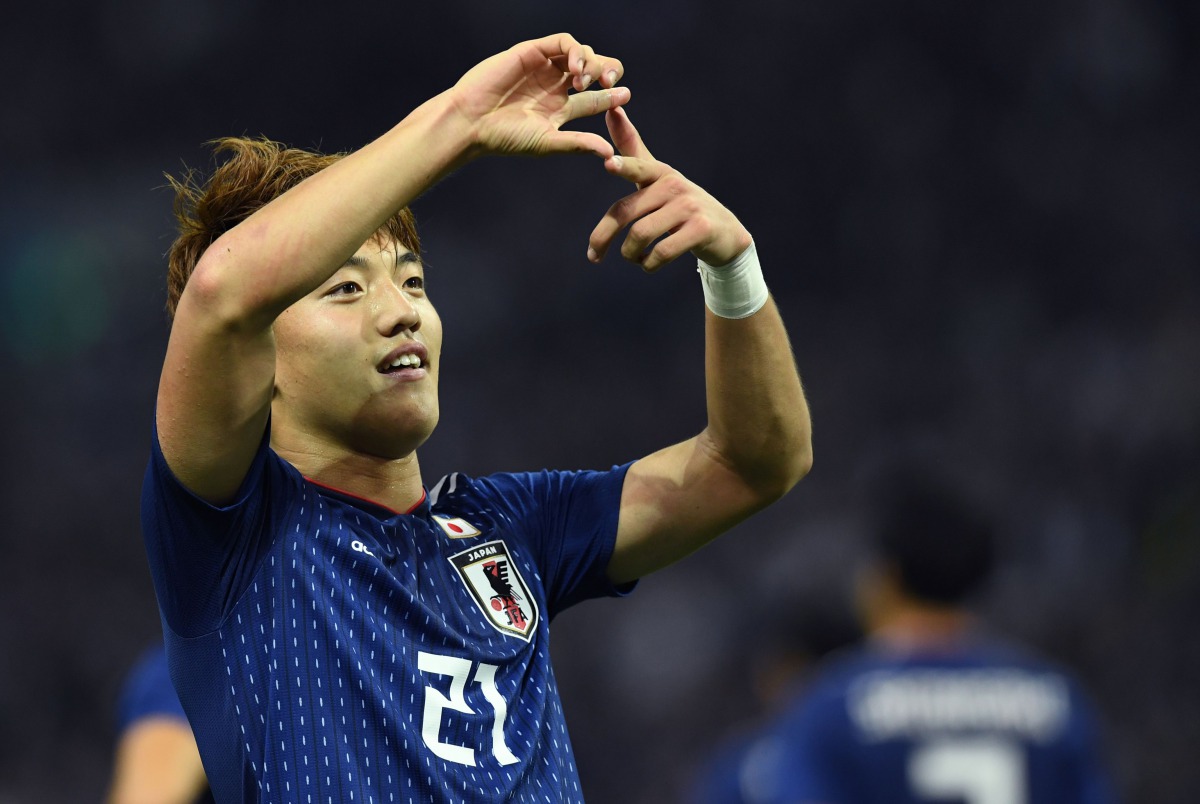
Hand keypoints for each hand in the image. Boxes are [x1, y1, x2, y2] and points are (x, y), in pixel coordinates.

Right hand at [450, 33, 630, 158]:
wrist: (472, 121)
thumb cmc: (505, 138)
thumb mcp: (547, 143)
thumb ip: (578, 144)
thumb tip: (610, 152)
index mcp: (560, 109)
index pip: (595, 99)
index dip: (613, 97)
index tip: (625, 96)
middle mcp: (555, 86)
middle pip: (594, 70)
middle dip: (608, 72)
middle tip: (609, 83)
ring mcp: (544, 67)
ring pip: (582, 53)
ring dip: (591, 62)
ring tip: (583, 81)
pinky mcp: (532, 51)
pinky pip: (562, 41)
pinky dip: (575, 50)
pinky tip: (575, 67)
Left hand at [587, 108, 752, 270]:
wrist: (724, 233)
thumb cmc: (681, 205)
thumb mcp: (658, 178)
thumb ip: (632, 150)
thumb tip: (611, 110)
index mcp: (660, 173)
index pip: (637, 167)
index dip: (623, 166)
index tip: (608, 164)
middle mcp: (674, 185)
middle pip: (625, 212)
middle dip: (603, 237)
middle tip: (593, 256)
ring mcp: (689, 207)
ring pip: (640, 235)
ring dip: (630, 254)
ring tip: (633, 258)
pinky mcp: (700, 229)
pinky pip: (661, 252)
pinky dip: (649, 264)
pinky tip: (649, 265)